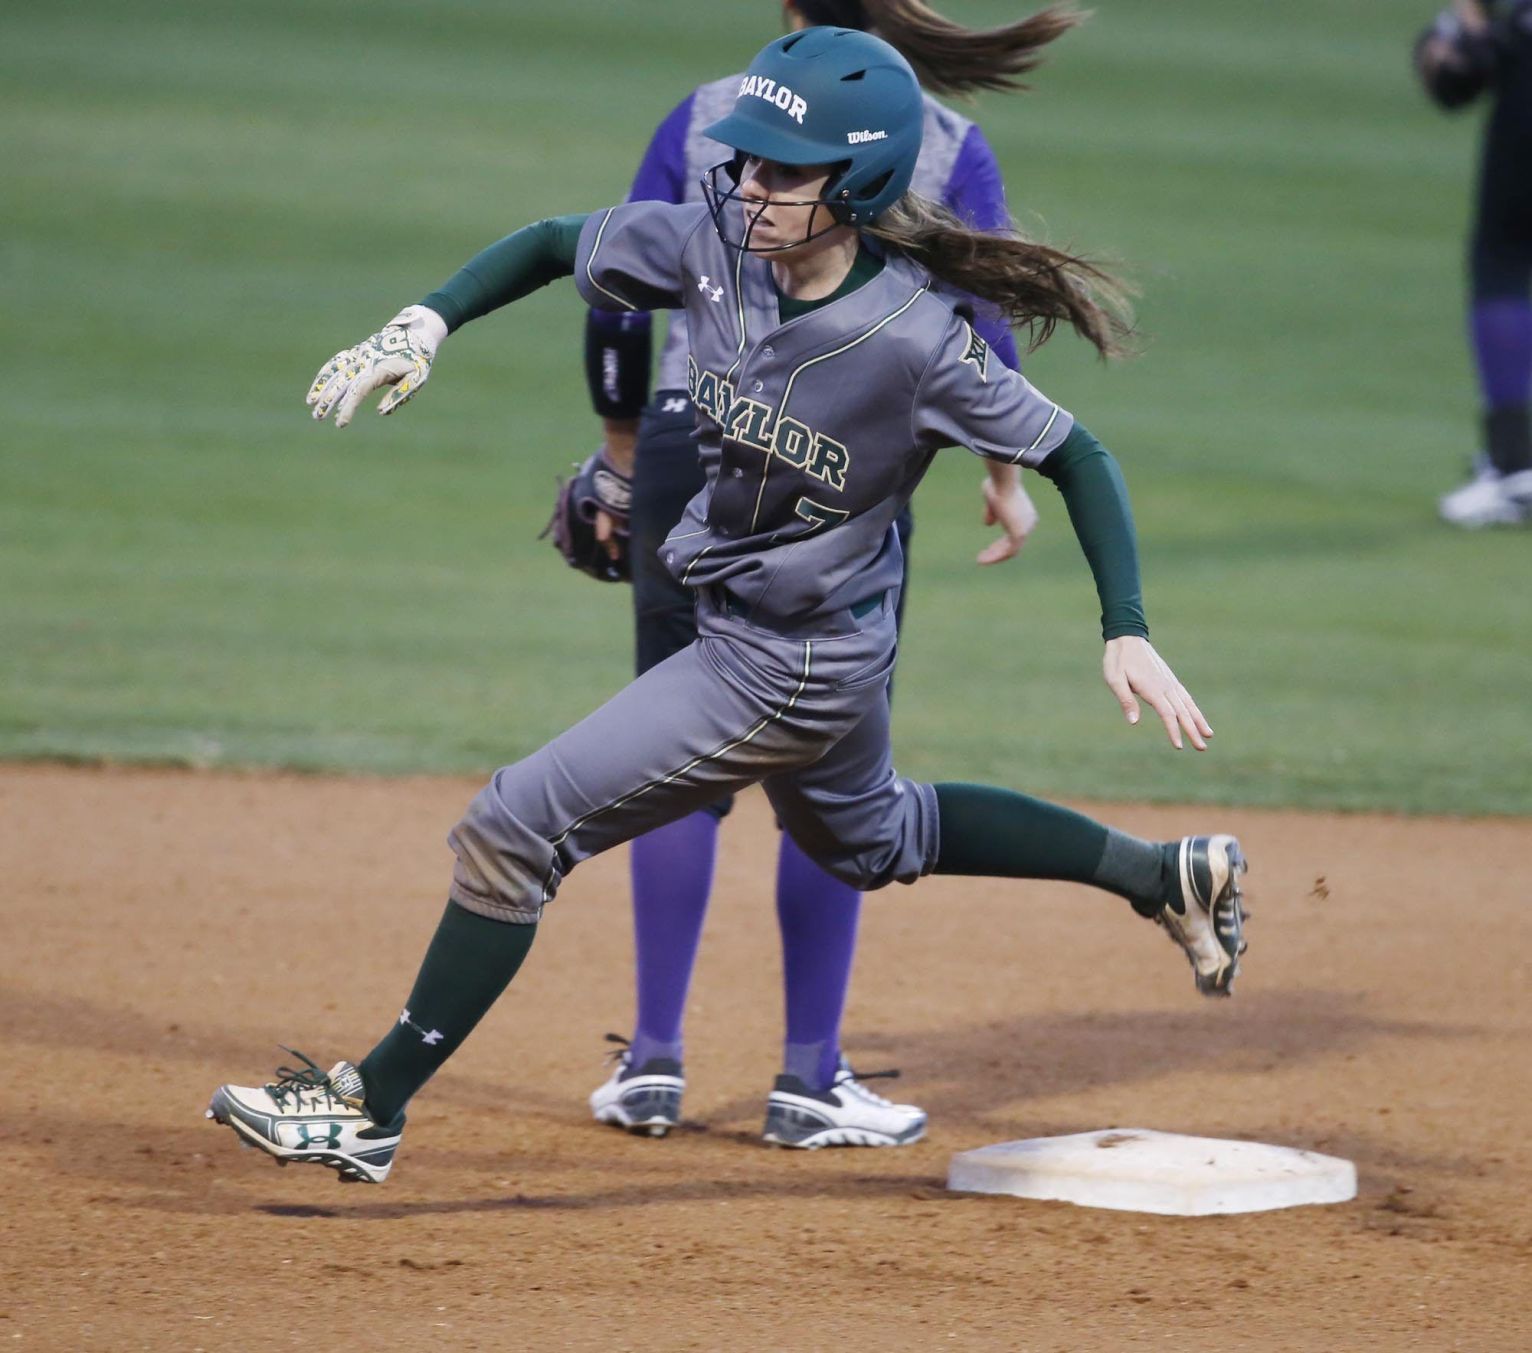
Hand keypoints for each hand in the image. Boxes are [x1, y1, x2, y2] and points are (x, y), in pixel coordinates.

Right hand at [306, 305, 447, 428]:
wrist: (414, 333)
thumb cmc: (418, 360)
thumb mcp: (416, 379)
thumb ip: (399, 395)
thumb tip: (381, 412)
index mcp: (379, 369)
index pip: (359, 391)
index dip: (348, 407)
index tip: (340, 423)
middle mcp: (365, 361)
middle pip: (342, 383)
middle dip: (328, 400)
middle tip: (317, 417)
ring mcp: (358, 355)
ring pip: (335, 371)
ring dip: (321, 387)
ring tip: (310, 403)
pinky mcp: (356, 352)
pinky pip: (336, 362)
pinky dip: (325, 373)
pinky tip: (317, 387)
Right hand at [977, 470, 1039, 564]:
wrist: (1003, 482)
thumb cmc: (997, 485)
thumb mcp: (992, 499)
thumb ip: (992, 512)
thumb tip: (988, 524)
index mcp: (1025, 514)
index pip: (1014, 533)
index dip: (1001, 542)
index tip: (989, 547)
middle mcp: (1029, 522)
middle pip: (1013, 543)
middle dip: (998, 550)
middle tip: (983, 556)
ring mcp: (1026, 529)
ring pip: (1011, 550)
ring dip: (995, 556)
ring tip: (980, 560)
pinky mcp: (1019, 534)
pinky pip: (1008, 551)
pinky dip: (995, 556)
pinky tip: (982, 559)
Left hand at [1101, 635, 1212, 750]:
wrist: (1127, 638)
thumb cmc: (1118, 660)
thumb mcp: (1114, 680)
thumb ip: (1126, 700)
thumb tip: (1134, 722)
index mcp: (1152, 688)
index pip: (1168, 714)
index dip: (1174, 730)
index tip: (1179, 746)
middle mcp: (1165, 686)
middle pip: (1182, 712)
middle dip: (1193, 731)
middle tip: (1202, 748)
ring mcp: (1170, 682)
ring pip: (1188, 704)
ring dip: (1199, 720)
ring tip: (1209, 735)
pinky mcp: (1170, 679)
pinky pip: (1185, 696)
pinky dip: (1194, 708)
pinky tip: (1198, 716)